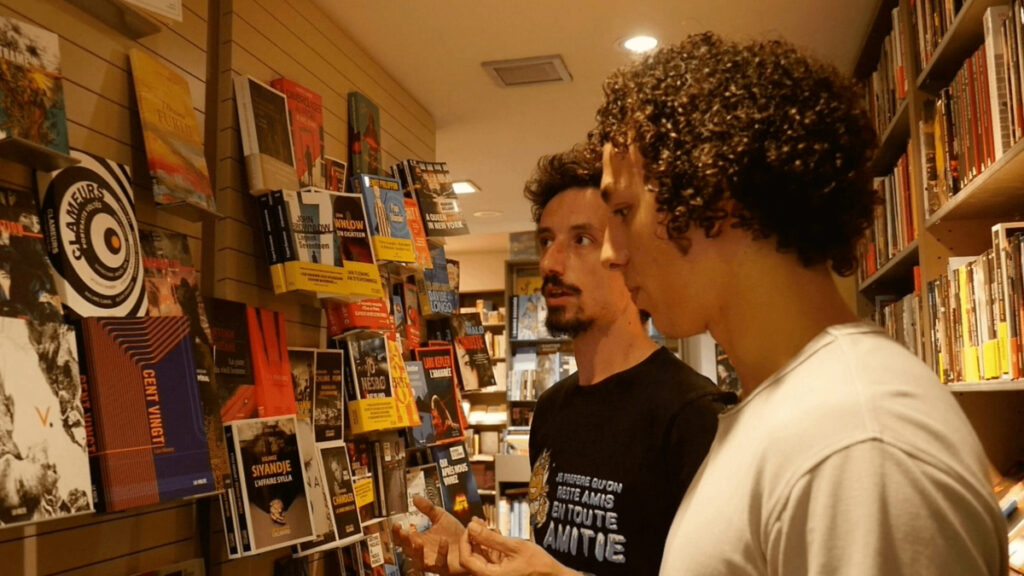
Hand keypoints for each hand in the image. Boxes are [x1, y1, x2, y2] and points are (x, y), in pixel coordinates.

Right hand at [392, 496, 466, 574]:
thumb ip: (428, 508)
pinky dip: (441, 553)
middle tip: (403, 532)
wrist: (472, 542)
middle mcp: (424, 553)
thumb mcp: (440, 517)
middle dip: (404, 542)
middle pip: (407, 551)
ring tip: (417, 541)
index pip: (403, 539)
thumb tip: (415, 498)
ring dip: (417, 552)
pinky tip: (443, 541)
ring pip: (419, 562)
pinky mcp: (445, 567)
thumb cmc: (455, 534)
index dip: (397, 533)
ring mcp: (434, 561)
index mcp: (420, 540)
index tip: (396, 524)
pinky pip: (440, 563)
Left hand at [459, 518, 580, 575]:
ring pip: (480, 556)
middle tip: (476, 521)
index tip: (471, 526)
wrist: (553, 575)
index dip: (465, 541)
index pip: (465, 559)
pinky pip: (489, 557)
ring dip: (479, 539)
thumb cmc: (537, 564)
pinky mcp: (500, 571)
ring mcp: (495, 574)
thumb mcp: (514, 546)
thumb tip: (471, 526)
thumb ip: (491, 538)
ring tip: (482, 522)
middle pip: (471, 557)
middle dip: (472, 538)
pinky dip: (488, 545)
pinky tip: (491, 531)